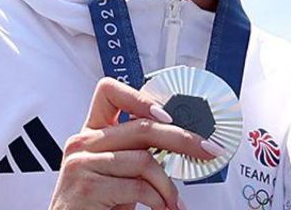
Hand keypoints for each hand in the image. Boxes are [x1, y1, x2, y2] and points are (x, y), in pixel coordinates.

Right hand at [50, 77, 217, 209]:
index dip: (140, 97)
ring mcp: (81, 164)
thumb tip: (184, 136)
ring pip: (145, 160)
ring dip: (168, 185)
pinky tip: (161, 207)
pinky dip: (159, 200)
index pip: (109, 92)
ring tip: (174, 201)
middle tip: (208, 150)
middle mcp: (82, 143)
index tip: (169, 114)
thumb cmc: (99, 205)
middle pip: (143, 127)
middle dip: (183, 139)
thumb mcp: (119, 171)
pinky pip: (138, 186)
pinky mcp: (87, 187)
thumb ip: (138, 149)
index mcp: (91, 134)